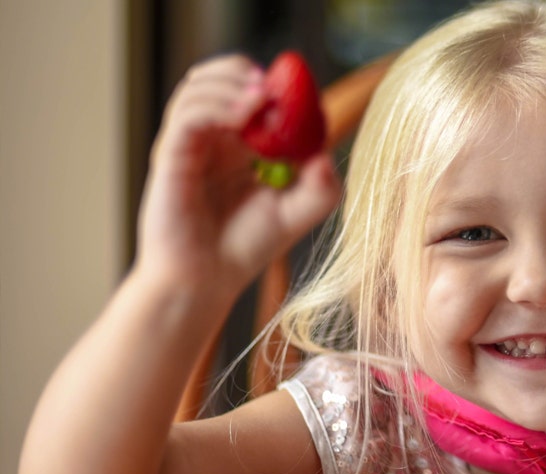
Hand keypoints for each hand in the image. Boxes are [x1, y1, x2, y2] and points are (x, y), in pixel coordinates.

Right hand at [136, 54, 339, 297]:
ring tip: (261, 99)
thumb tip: (325, 153)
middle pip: (218, 76)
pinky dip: (217, 104)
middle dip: (246, 72)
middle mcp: (211, 136)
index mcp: (239, 142)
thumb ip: (321, 186)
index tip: (298, 90)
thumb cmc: (246, 246)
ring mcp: (188, 143)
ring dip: (232, 82)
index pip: (249, 89)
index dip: (274, 83)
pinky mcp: (171, 154)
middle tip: (273, 87)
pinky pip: (189, 114)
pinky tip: (245, 115)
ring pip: (198, 86)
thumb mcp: (299, 213)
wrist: (206, 280)